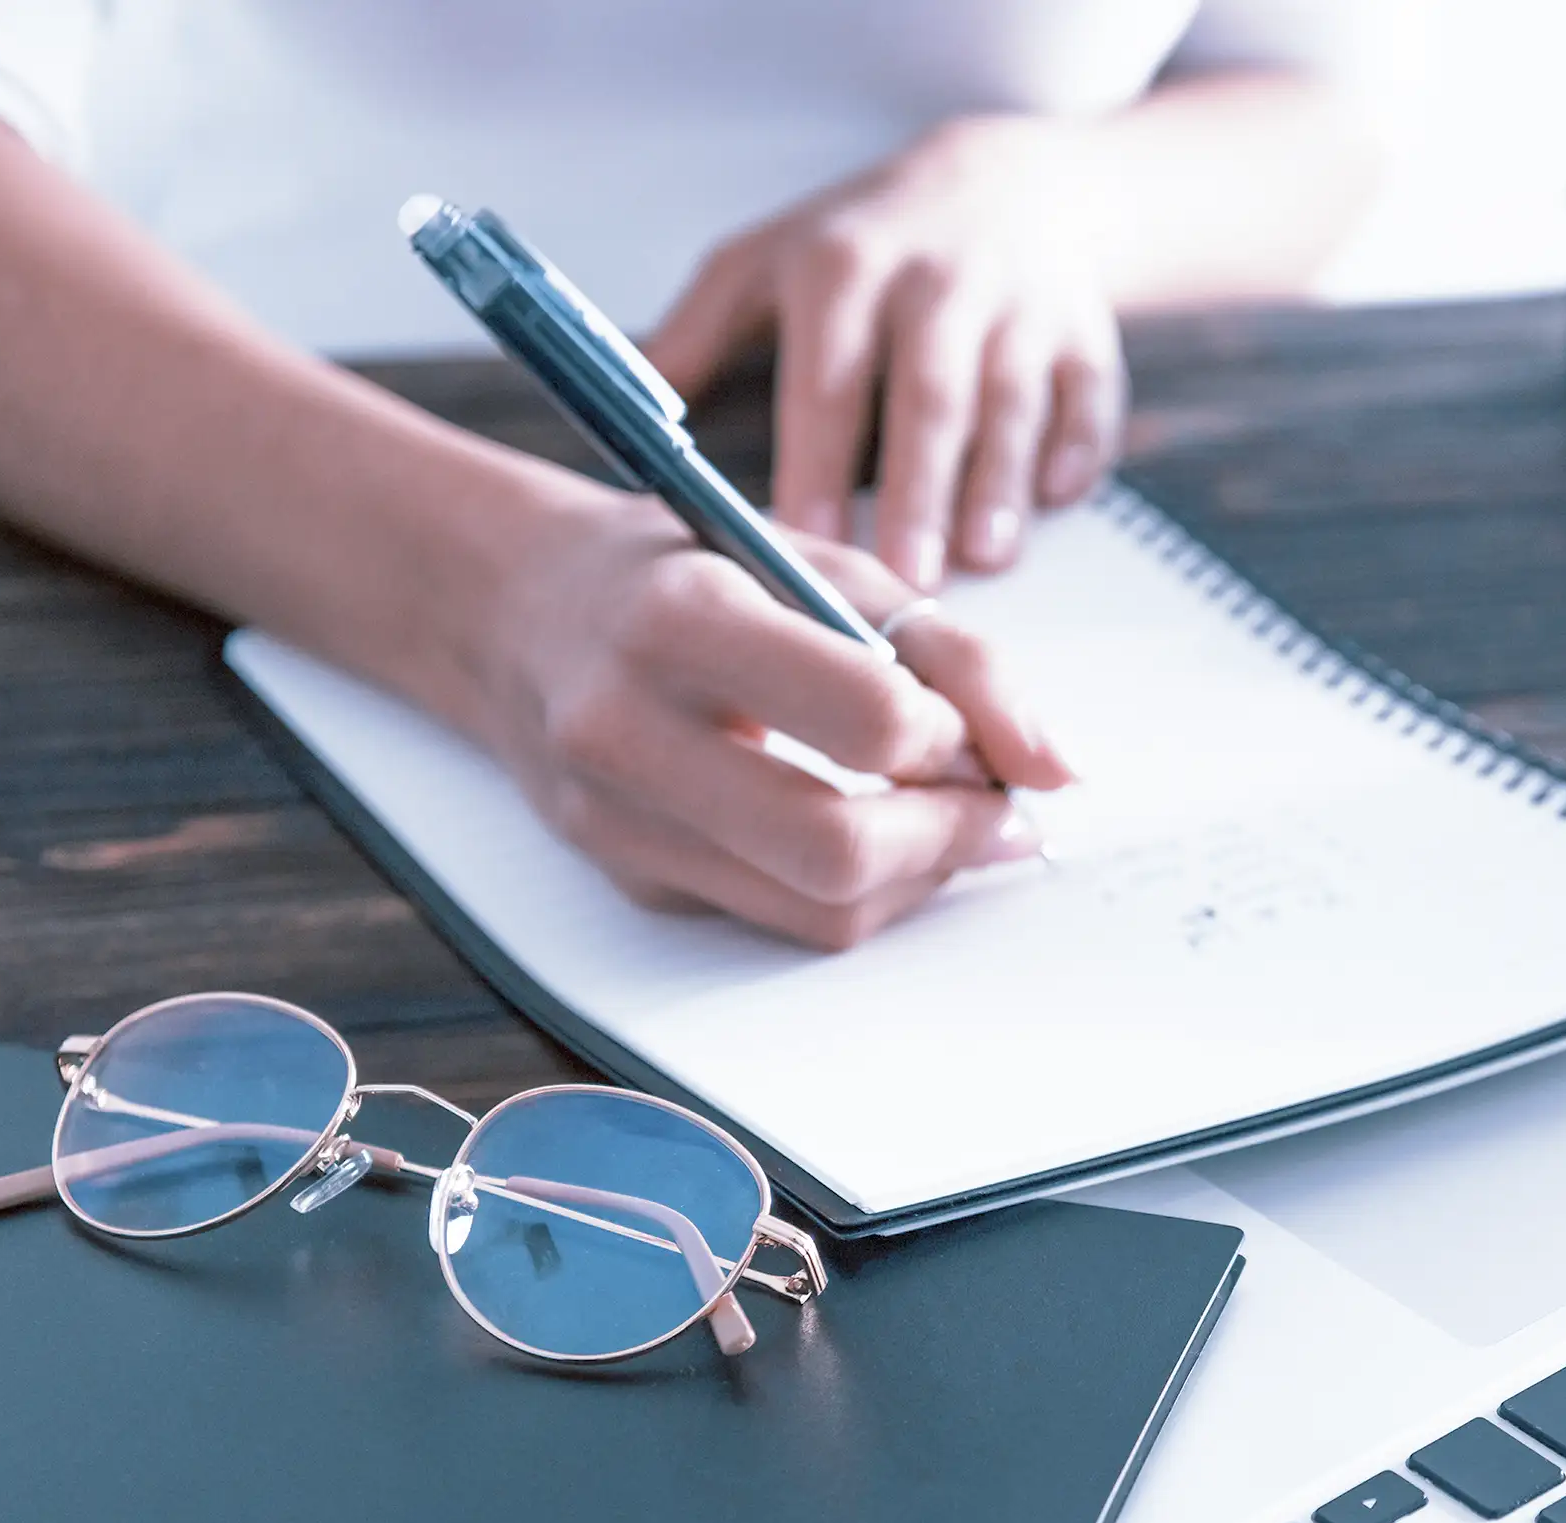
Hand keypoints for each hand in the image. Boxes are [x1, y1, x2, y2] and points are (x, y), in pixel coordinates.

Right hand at [459, 482, 1073, 949]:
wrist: (512, 613)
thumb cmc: (682, 570)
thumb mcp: (815, 559)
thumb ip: (951, 653)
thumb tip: (1054, 769)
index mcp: (680, 619)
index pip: (863, 717)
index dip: (948, 738)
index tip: (965, 729)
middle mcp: (628, 731)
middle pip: (837, 848)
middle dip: (949, 838)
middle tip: (996, 807)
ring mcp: (618, 822)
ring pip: (816, 912)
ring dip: (917, 877)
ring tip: (948, 819)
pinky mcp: (630, 880)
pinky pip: (778, 922)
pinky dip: (855, 890)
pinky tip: (872, 831)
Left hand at [647, 117, 1126, 590]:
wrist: (1008, 186)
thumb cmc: (869, 242)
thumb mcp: (767, 262)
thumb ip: (695, 336)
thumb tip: (614, 414)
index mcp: (846, 268)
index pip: (827, 376)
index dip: (818, 460)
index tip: (804, 539)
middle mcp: (937, 281)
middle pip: (928, 396)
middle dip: (919, 488)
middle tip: (903, 581)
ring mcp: (1019, 307)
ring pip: (1012, 401)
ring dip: (999, 482)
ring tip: (985, 559)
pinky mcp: (1085, 332)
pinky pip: (1086, 395)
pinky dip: (1077, 449)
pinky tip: (1055, 500)